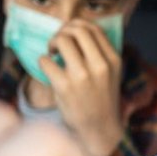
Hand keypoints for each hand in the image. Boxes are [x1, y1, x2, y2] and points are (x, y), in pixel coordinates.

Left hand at [39, 18, 125, 155]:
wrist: (98, 130)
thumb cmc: (100, 98)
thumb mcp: (111, 74)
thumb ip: (99, 52)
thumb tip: (75, 28)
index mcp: (113, 60)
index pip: (93, 28)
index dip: (76, 25)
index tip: (69, 34)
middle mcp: (100, 65)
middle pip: (77, 30)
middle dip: (62, 31)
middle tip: (57, 43)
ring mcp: (82, 76)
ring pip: (61, 40)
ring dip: (51, 42)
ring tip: (52, 53)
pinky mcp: (64, 86)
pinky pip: (46, 60)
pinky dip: (43, 61)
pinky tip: (48, 69)